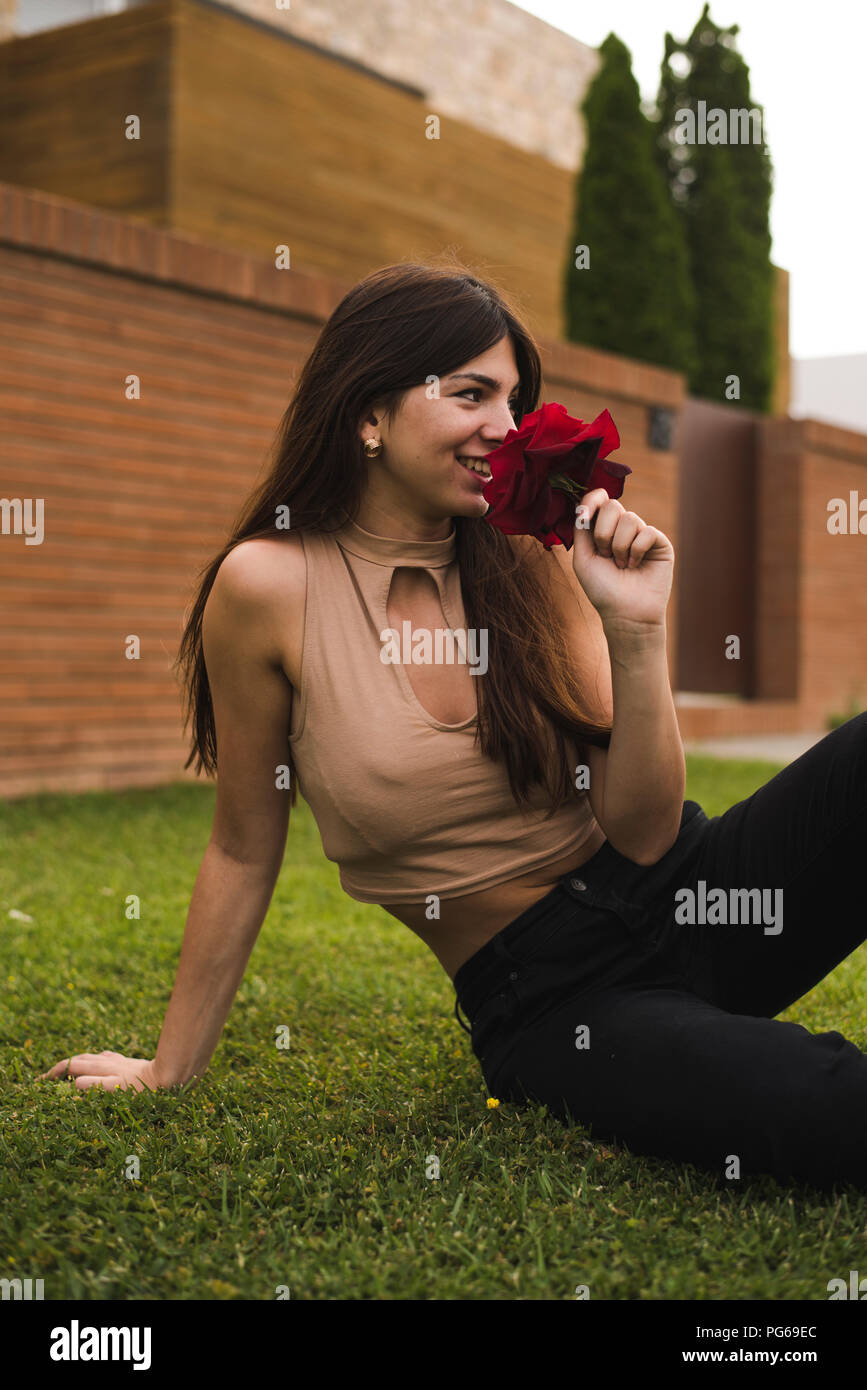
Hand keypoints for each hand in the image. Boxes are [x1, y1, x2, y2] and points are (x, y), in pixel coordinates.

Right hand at [38, 1051, 161, 1092]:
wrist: (171, 1076)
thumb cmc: (146, 1088)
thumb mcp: (118, 1090)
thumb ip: (96, 1085)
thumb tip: (74, 1082)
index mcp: (102, 1068)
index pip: (71, 1066)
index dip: (53, 1073)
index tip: (39, 1082)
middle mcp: (109, 1062)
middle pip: (79, 1060)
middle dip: (61, 1067)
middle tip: (48, 1078)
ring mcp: (119, 1061)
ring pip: (92, 1058)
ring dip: (76, 1063)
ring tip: (68, 1070)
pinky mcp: (129, 1063)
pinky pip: (106, 1059)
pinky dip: (95, 1061)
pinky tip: (99, 1063)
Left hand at [572, 488, 673, 628]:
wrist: (625, 613)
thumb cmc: (602, 589)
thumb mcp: (583, 558)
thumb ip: (581, 530)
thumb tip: (583, 504)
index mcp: (603, 530)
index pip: (599, 501)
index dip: (592, 500)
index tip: (584, 513)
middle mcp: (623, 529)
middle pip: (613, 506)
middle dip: (603, 533)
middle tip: (606, 556)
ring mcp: (642, 535)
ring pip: (630, 519)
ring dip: (619, 546)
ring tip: (622, 566)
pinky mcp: (660, 543)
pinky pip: (647, 532)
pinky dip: (636, 551)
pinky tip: (636, 566)